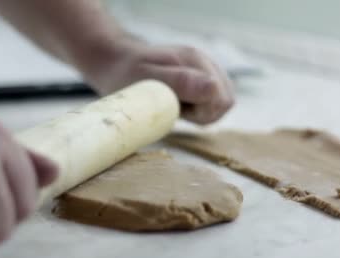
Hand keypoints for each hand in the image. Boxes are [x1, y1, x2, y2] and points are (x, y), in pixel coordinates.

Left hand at [85, 40, 234, 124]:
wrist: (114, 63)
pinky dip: (198, 109)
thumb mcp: (148, 79)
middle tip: (173, 108)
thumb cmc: (126, 73)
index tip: (175, 108)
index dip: (200, 112)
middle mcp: (204, 62)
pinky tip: (178, 104)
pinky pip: (212, 101)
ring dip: (200, 112)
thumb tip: (213, 88)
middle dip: (202, 114)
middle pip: (225, 101)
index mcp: (195, 61)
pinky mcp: (200, 79)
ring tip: (174, 105)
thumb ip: (180, 82)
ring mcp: (204, 70)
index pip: (221, 99)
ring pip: (221, 103)